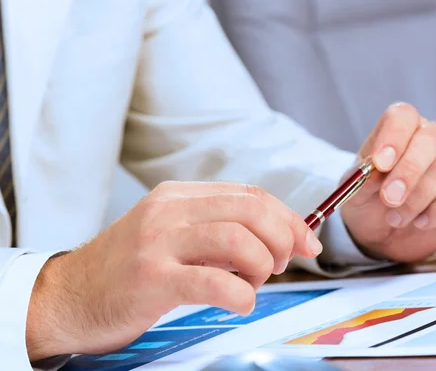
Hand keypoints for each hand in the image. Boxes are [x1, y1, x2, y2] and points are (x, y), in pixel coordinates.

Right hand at [25, 181, 321, 360]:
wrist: (67, 296)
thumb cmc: (128, 269)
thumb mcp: (172, 234)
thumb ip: (217, 230)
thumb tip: (277, 238)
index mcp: (178, 195)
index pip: (250, 195)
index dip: (287, 218)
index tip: (306, 242)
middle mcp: (168, 211)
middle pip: (250, 210)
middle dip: (282, 238)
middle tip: (283, 264)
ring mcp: (157, 243)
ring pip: (237, 240)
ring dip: (262, 265)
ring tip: (254, 283)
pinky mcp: (150, 280)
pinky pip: (214, 282)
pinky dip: (242, 295)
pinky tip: (240, 302)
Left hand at [341, 103, 435, 262]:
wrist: (386, 234)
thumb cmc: (370, 201)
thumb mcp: (357, 191)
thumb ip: (363, 179)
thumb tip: (376, 173)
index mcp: (401, 129)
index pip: (403, 116)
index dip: (393, 137)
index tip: (380, 163)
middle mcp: (431, 138)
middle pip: (430, 139)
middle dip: (408, 172)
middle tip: (389, 198)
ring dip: (416, 200)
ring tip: (394, 218)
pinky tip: (420, 222)